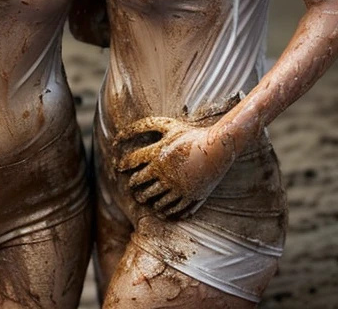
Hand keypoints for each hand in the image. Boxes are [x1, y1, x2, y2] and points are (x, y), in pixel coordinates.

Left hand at [114, 116, 235, 217]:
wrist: (218, 148)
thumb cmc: (190, 133)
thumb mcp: (166, 125)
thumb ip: (142, 127)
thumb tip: (120, 135)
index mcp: (157, 156)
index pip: (132, 163)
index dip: (123, 165)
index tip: (119, 167)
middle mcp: (164, 174)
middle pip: (141, 186)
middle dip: (135, 188)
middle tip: (133, 189)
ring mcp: (178, 188)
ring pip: (156, 201)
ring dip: (149, 201)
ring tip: (146, 200)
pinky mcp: (191, 197)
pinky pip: (174, 210)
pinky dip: (167, 212)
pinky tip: (163, 211)